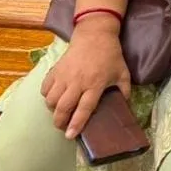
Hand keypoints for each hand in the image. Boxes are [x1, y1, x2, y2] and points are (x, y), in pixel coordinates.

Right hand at [41, 20, 130, 138]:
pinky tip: (54, 97)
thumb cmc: (110, 56)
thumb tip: (125, 108)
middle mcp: (78, 82)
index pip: (84, 108)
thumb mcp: (123, 73)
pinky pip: (45, 88)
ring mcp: (64, 75)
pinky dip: (46, 96)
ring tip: (59, 112)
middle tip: (62, 128)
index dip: (76, 124)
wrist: (95, 35)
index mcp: (96, 84)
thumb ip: (125, 91)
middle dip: (60, 121)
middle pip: (63, 107)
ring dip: (53, 110)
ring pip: (51, 99)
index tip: (70, 136)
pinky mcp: (55, 70)